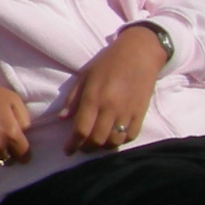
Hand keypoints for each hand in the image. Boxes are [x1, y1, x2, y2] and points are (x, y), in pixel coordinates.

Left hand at [60, 28, 165, 154]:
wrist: (140, 54)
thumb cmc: (108, 62)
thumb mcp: (85, 75)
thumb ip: (73, 98)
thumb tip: (62, 118)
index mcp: (94, 98)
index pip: (81, 129)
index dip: (73, 144)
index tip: (68, 151)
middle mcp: (111, 108)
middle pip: (97, 139)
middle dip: (87, 148)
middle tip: (82, 147)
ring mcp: (128, 112)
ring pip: (114, 141)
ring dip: (104, 146)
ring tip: (97, 143)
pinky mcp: (141, 113)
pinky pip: (131, 135)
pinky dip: (121, 141)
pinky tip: (114, 137)